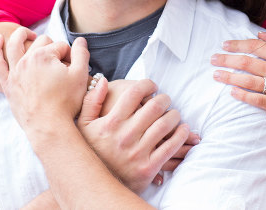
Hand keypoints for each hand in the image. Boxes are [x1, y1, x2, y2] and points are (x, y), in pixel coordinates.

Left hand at [0, 27, 88, 138]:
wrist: (48, 126)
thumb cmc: (66, 102)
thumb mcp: (80, 75)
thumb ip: (81, 53)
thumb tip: (80, 40)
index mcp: (44, 56)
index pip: (61, 46)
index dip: (71, 56)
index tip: (74, 69)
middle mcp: (27, 60)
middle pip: (42, 42)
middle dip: (53, 48)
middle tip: (61, 63)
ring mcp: (15, 71)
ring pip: (16, 44)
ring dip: (23, 35)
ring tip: (29, 34)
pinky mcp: (8, 83)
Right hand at [77, 78, 192, 193]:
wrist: (94, 184)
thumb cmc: (92, 149)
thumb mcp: (84, 125)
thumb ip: (91, 101)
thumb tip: (103, 81)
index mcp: (111, 123)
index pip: (134, 93)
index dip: (147, 84)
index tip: (152, 86)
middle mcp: (124, 136)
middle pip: (154, 107)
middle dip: (164, 98)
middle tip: (165, 99)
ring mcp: (137, 152)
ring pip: (165, 125)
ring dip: (174, 115)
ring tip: (173, 113)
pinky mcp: (148, 167)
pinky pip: (170, 147)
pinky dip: (180, 135)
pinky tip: (182, 129)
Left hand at [211, 30, 265, 121]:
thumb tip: (259, 33)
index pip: (255, 46)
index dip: (237, 44)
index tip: (224, 45)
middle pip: (247, 63)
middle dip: (227, 60)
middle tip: (213, 60)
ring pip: (249, 81)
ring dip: (230, 77)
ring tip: (216, 75)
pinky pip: (258, 100)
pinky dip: (244, 96)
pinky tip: (232, 92)